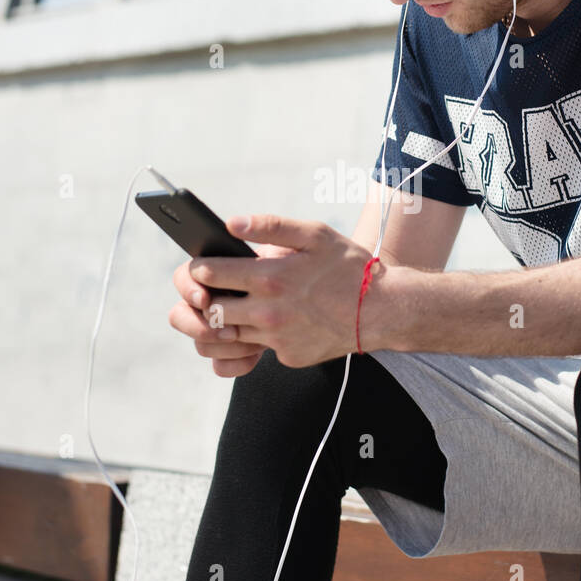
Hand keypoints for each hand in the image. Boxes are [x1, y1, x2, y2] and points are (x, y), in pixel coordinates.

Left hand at [182, 214, 385, 368]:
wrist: (383, 310)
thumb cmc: (348, 266)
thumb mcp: (314, 235)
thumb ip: (270, 225)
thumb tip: (231, 222)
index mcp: (270, 277)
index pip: (210, 275)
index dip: (198, 270)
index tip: (200, 268)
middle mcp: (268, 312)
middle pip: (211, 310)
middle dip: (205, 299)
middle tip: (209, 291)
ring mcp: (278, 339)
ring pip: (228, 335)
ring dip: (223, 322)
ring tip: (233, 306)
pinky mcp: (288, 357)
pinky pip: (260, 349)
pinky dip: (259, 337)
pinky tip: (272, 322)